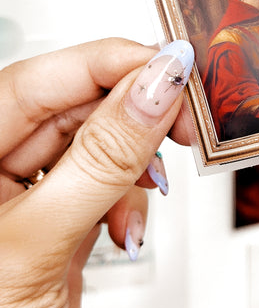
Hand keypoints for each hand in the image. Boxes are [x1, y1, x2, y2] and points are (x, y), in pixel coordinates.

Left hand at [0, 38, 193, 307]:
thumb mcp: (38, 243)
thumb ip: (102, 160)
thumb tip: (153, 88)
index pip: (41, 79)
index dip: (109, 64)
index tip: (168, 64)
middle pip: (77, 106)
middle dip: (134, 117)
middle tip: (181, 120)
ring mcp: (28, 195)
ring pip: (100, 144)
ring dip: (135, 166)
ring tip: (147, 189)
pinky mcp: (59, 221)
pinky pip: (108, 184)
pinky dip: (130, 201)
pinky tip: (127, 226)